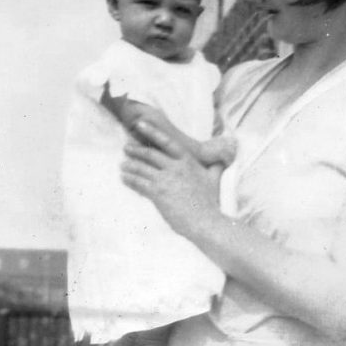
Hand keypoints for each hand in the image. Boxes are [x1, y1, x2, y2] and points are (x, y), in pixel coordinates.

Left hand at [121, 120, 219, 238]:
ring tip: (122, 165)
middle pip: (150, 154)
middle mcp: (175, 167)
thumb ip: (216, 167)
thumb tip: (222, 161)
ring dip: (130, 166)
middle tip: (126, 148)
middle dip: (136, 150)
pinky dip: (130, 180)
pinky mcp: (158, 194)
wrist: (206, 221)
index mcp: (187, 161)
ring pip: (142, 168)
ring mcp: (165, 180)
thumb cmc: (211, 202)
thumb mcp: (215, 180)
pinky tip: (124, 178)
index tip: (140, 124)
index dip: (152, 131)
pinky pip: (139, 183)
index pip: (167, 142)